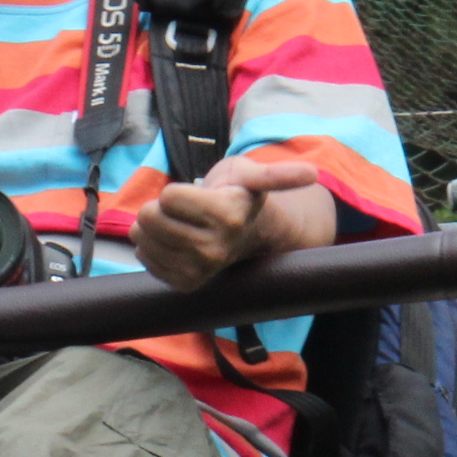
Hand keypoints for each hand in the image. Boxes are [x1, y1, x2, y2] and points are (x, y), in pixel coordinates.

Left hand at [133, 155, 323, 288]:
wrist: (246, 236)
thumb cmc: (241, 197)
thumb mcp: (252, 175)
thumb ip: (276, 174)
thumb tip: (313, 172)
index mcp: (228, 216)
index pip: (167, 197)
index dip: (177, 191)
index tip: (201, 196)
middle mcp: (214, 249)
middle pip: (150, 217)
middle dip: (162, 207)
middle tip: (189, 211)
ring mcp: (198, 270)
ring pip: (143, 236)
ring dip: (155, 226)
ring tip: (184, 225)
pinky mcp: (183, 284)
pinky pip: (144, 256)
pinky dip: (154, 246)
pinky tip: (177, 242)